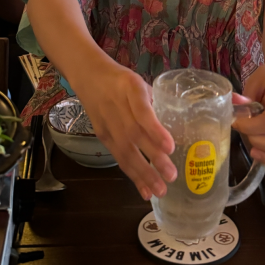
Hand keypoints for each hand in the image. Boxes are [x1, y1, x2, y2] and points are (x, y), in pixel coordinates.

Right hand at [75, 60, 176, 199]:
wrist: (87, 74)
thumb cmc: (121, 79)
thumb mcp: (139, 82)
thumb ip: (154, 102)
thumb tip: (176, 126)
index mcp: (131, 88)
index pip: (142, 111)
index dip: (155, 130)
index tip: (170, 147)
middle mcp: (117, 106)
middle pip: (134, 135)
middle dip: (153, 158)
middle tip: (171, 176)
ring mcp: (107, 122)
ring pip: (125, 150)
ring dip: (143, 173)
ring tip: (159, 191)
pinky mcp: (102, 135)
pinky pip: (118, 156)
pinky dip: (132, 174)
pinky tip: (144, 190)